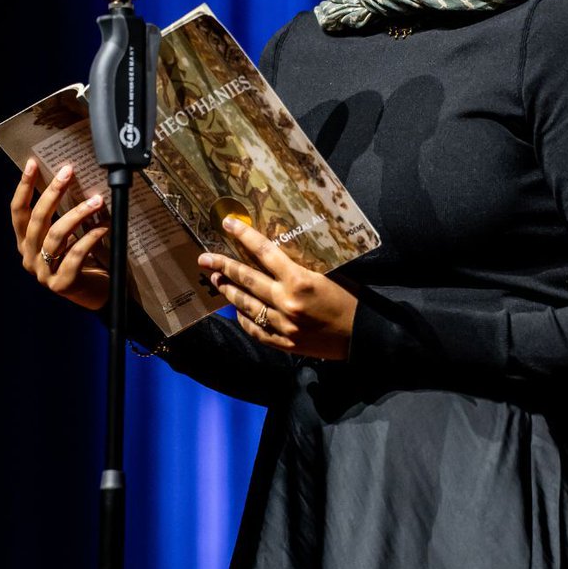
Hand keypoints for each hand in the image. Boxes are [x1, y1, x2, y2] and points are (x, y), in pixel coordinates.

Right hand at [11, 158, 109, 310]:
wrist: (96, 295)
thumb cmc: (81, 259)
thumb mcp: (67, 236)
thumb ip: (62, 216)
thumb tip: (71, 180)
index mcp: (26, 243)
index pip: (18, 212)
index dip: (24, 187)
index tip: (32, 164)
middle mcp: (30, 257)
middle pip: (37, 220)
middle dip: (53, 192)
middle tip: (68, 172)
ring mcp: (44, 273)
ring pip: (57, 236)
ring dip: (78, 213)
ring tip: (97, 200)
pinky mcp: (63, 284)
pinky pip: (75, 255)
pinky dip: (90, 238)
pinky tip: (103, 226)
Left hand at [198, 216, 357, 360]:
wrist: (363, 337)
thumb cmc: (350, 299)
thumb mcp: (328, 273)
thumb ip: (301, 265)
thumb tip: (277, 252)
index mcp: (299, 280)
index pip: (264, 252)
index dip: (243, 236)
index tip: (228, 224)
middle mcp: (287, 302)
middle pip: (247, 279)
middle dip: (222, 267)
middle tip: (204, 259)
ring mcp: (284, 325)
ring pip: (246, 305)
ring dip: (229, 291)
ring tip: (217, 281)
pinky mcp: (285, 344)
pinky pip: (256, 330)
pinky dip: (244, 319)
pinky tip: (237, 311)